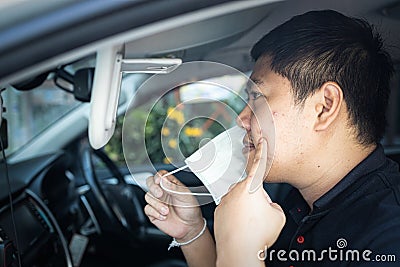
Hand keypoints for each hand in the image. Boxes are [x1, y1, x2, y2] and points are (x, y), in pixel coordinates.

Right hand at [144, 170, 203, 241]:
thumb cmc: (190, 210)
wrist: (189, 227)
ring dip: (157, 204)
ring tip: (167, 210)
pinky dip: (155, 212)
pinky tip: (163, 216)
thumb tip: (164, 180)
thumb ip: (174, 188)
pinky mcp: (153, 212)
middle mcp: (163, 192)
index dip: (158, 176)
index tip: (159, 181)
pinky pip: (147, 209)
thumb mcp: (185, 196)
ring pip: (148, 196)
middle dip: (153, 188)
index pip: (161, 175)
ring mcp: (157, 202)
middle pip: (150, 182)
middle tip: (160, 195)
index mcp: (171, 185)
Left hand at [214, 138, 285, 265]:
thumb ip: (273, 204)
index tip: (261, 137)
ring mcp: (226, 200)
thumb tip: (267, 204)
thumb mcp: (278, 216)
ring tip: (250, 224)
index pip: (259, 164)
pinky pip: (231, 208)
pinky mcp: (219, 210)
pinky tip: (241, 226)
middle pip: (250, 188)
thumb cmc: (257, 234)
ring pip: (240, 199)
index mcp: (251, 187)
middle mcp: (236, 190)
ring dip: (246, 208)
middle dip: (257, 198)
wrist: (238, 250)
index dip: (262, 150)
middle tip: (260, 215)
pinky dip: (237, 215)